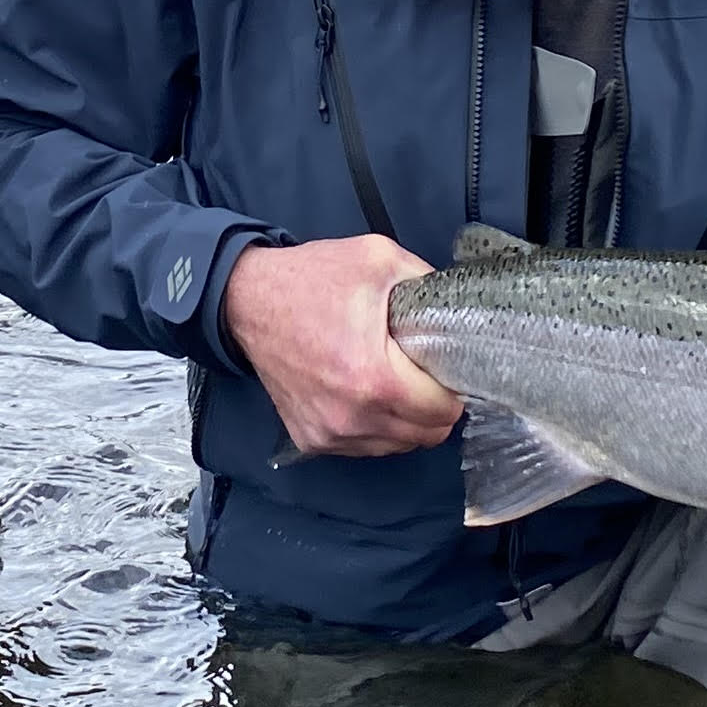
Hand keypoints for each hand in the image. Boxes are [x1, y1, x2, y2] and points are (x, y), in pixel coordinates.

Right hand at [223, 237, 463, 456]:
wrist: (248, 301)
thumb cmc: (312, 280)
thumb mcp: (380, 259)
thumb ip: (427, 282)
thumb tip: (457, 308)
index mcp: (374, 377)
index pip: (444, 410)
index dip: (453, 387)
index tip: (444, 367)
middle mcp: (352, 417)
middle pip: (426, 435)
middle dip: (435, 406)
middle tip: (423, 373)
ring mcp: (330, 434)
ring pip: (398, 446)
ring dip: (407, 421)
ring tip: (394, 382)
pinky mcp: (312, 440)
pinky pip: (365, 447)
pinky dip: (376, 428)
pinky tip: (367, 395)